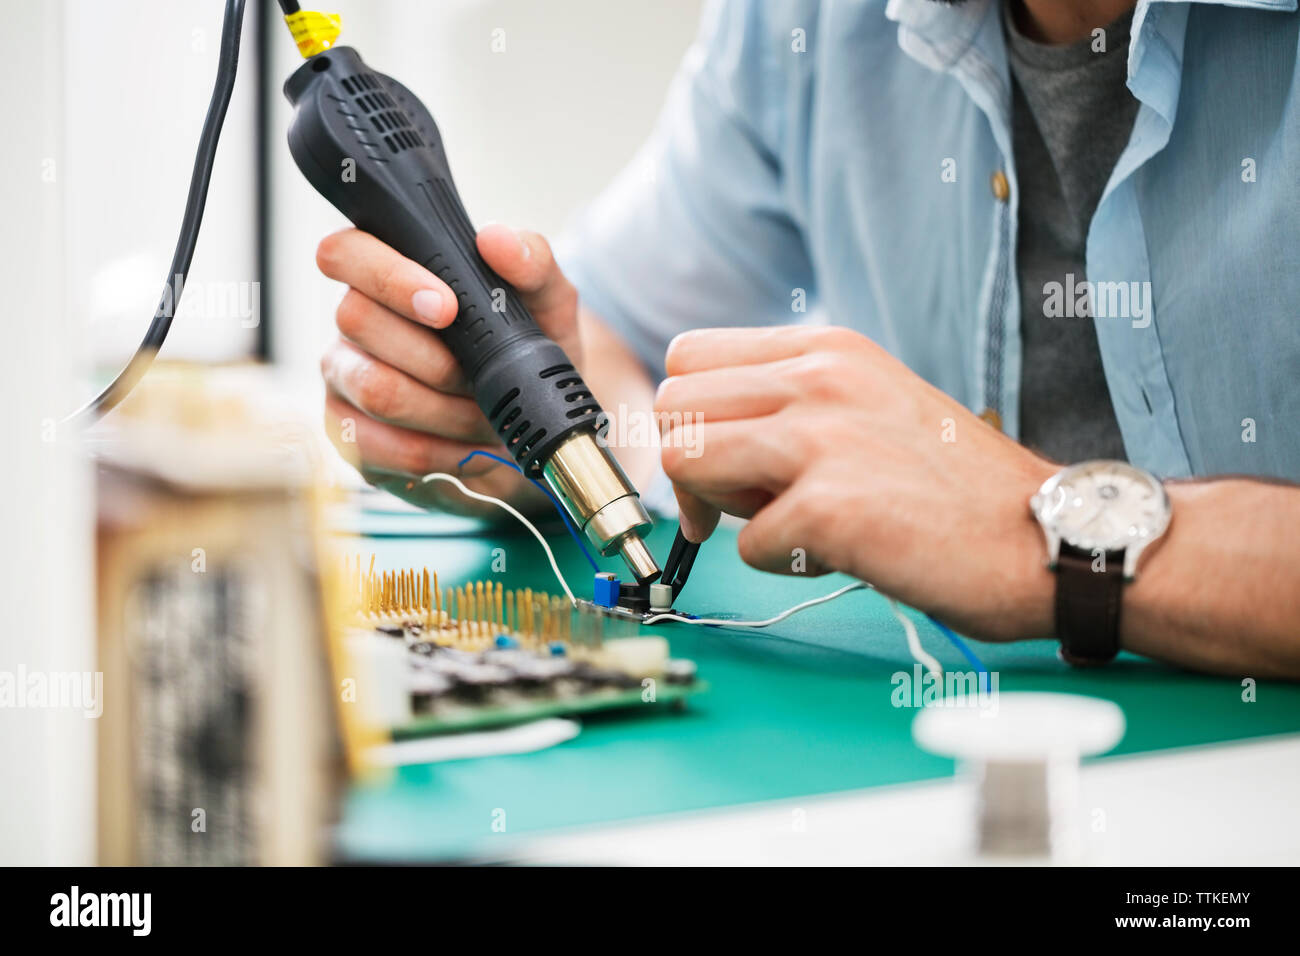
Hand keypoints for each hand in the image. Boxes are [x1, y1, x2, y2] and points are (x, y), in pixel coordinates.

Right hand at [317, 224, 580, 513]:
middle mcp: (354, 321)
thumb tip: (495, 239)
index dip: (388, 277)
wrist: (530, 425)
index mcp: (389, 272)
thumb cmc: (526, 351)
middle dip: (437, 358)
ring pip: (374, 388)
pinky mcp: (350, 436)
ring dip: (445, 409)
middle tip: (481, 375)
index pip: (346, 253)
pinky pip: (377, 445)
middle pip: (357, 320)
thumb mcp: (546, 304)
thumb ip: (532, 261)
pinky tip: (467, 448)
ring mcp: (345, 378)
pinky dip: (436, 452)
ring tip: (484, 414)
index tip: (448, 307)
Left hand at [654, 326, 1057, 641]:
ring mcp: (821, 439)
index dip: (692, 415)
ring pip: (682, 460)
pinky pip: (745, 544)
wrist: (1048, 534)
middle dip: (693, 466)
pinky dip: (783, 563)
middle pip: (671, 408)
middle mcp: (818, 378)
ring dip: (724, 509)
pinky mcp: (828, 508)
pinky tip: (843, 554)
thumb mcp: (873, 403)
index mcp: (826, 349)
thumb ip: (795, 403)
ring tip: (792, 525)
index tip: (725, 460)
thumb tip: (711, 440)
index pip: (690, 356)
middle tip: (743, 505)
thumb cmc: (957, 484)